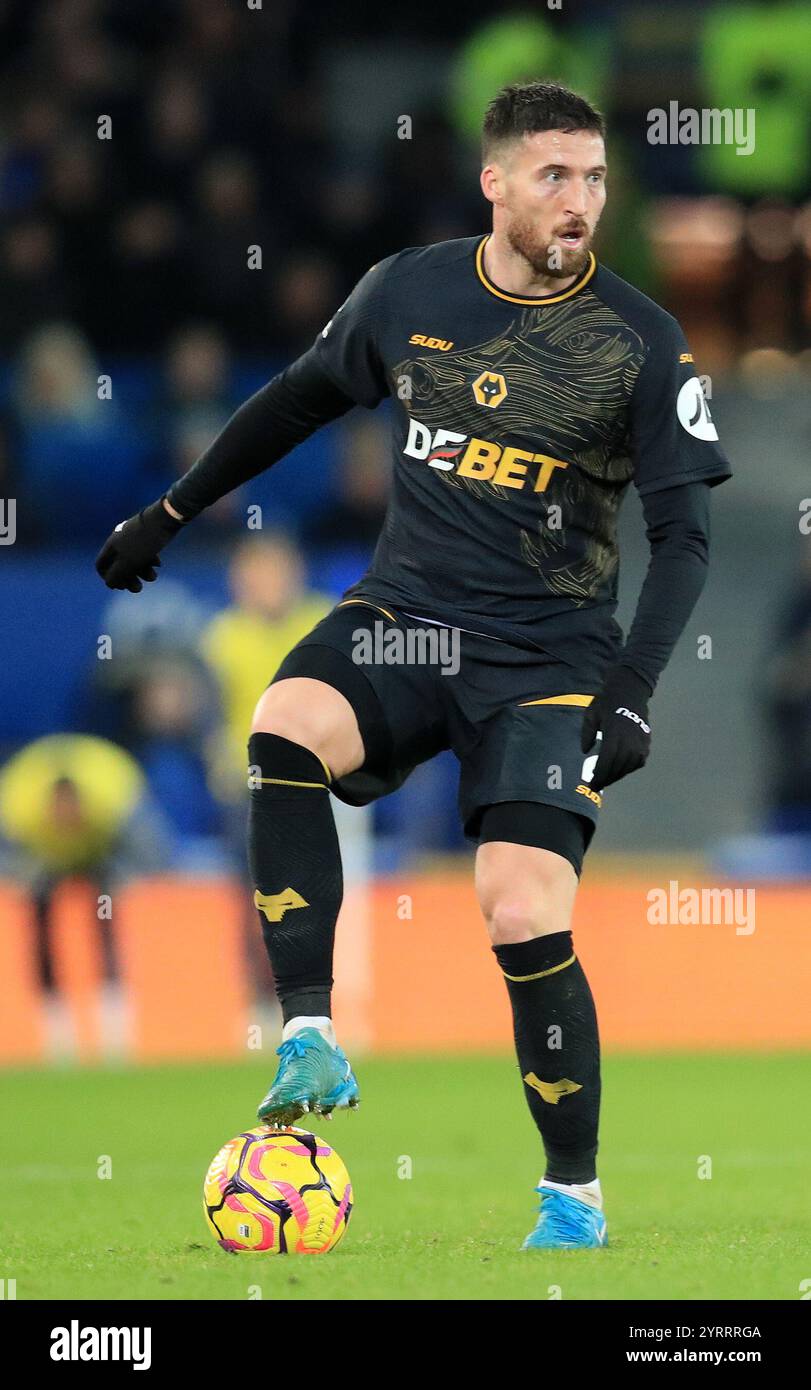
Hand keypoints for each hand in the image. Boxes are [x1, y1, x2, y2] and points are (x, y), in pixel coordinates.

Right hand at [95, 498, 183, 592]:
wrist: (164, 520)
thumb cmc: (143, 542)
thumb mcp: (127, 562)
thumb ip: (116, 575)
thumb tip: (109, 584)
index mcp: (111, 545)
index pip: (101, 565)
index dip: (108, 578)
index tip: (120, 586)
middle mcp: (120, 541)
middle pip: (119, 565)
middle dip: (129, 579)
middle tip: (138, 588)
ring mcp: (133, 538)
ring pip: (134, 561)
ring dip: (142, 572)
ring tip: (153, 577)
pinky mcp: (147, 536)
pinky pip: (145, 553)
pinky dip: (150, 561)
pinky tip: (158, 564)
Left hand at [580, 665, 652, 790]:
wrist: (630, 691)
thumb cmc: (607, 702)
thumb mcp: (591, 715)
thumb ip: (586, 734)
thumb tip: (585, 751)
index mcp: (614, 734)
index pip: (606, 762)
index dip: (599, 776)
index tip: (591, 784)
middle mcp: (629, 740)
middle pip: (617, 768)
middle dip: (606, 779)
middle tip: (596, 786)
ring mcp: (640, 742)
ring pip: (629, 767)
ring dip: (617, 775)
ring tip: (606, 779)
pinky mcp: (646, 742)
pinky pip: (638, 762)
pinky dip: (629, 768)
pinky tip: (620, 769)